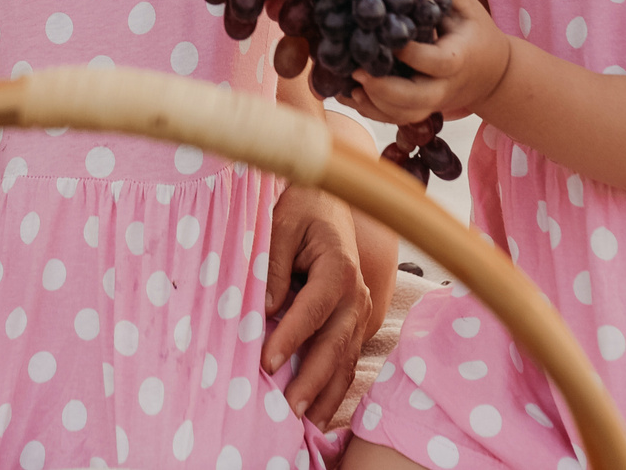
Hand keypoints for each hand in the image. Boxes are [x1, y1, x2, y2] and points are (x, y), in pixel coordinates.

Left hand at [262, 183, 373, 423]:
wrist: (330, 204)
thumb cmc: (302, 211)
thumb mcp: (281, 225)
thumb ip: (273, 265)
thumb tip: (266, 308)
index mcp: (337, 266)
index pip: (313, 309)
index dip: (291, 337)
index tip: (266, 362)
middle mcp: (354, 294)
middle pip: (335, 343)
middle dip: (312, 379)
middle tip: (287, 408)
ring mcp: (359, 311)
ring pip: (346, 358)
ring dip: (326, 392)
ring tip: (304, 420)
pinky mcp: (356, 323)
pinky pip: (348, 359)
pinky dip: (335, 387)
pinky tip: (319, 410)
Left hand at [350, 0, 511, 124]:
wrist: (493, 76)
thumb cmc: (476, 36)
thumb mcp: (467, 9)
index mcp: (457, 60)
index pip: (433, 61)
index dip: (409, 53)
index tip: (386, 38)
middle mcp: (444, 87)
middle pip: (415, 99)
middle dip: (384, 89)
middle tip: (356, 69)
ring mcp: (432, 103)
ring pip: (402, 115)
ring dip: (373, 105)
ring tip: (347, 84)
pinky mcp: (421, 111)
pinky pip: (395, 120)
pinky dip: (371, 112)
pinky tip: (348, 95)